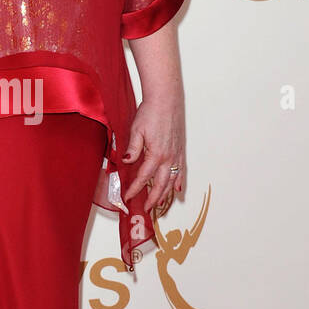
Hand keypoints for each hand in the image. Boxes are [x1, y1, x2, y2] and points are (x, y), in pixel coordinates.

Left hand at [121, 93, 185, 215]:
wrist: (166, 100)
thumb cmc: (150, 112)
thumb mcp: (136, 130)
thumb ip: (132, 148)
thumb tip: (127, 162)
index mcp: (156, 154)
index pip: (143, 177)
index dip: (135, 189)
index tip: (128, 197)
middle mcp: (168, 157)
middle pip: (160, 184)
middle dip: (152, 198)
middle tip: (145, 208)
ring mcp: (176, 154)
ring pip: (172, 180)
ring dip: (166, 193)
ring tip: (160, 203)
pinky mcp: (180, 149)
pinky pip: (181, 170)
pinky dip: (180, 181)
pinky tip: (178, 189)